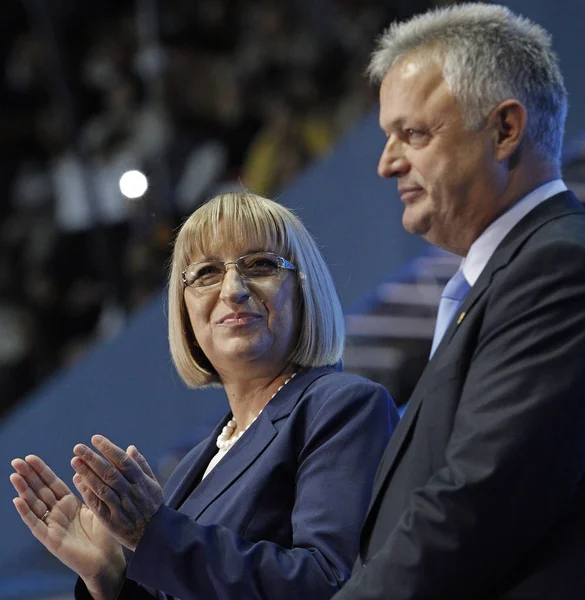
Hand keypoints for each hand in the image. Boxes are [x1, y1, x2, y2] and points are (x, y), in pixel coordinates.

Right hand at [10, 455, 124, 598]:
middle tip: (16, 461)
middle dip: (28, 476)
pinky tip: (18, 501)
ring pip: (34, 505)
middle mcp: (57, 512)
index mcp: (69, 503)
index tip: (30, 457)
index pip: (51, 483)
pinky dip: (26, 513)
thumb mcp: (97, 505)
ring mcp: (52, 525)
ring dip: (23, 491)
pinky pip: (36, 524)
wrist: (107, 559)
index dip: (41, 471)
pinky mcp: (50, 539)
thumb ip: (89, 489)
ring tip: (14, 476)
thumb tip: (81, 467)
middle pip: (40, 491)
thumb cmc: (104, 533)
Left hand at [71, 435, 163, 550]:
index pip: (124, 461)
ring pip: (102, 487)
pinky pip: (97, 504)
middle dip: (93, 458)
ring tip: (74, 460)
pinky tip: (78, 481)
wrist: (153, 536)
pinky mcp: (111, 520)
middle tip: (78, 447)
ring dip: (87, 473)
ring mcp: (120, 507)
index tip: (95, 438)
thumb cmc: (152, 506)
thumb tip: (130, 448)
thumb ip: (141, 465)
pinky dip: (87, 492)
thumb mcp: (153, 484)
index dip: (109, 449)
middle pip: (110, 473)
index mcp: (142, 482)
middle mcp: (131, 492)